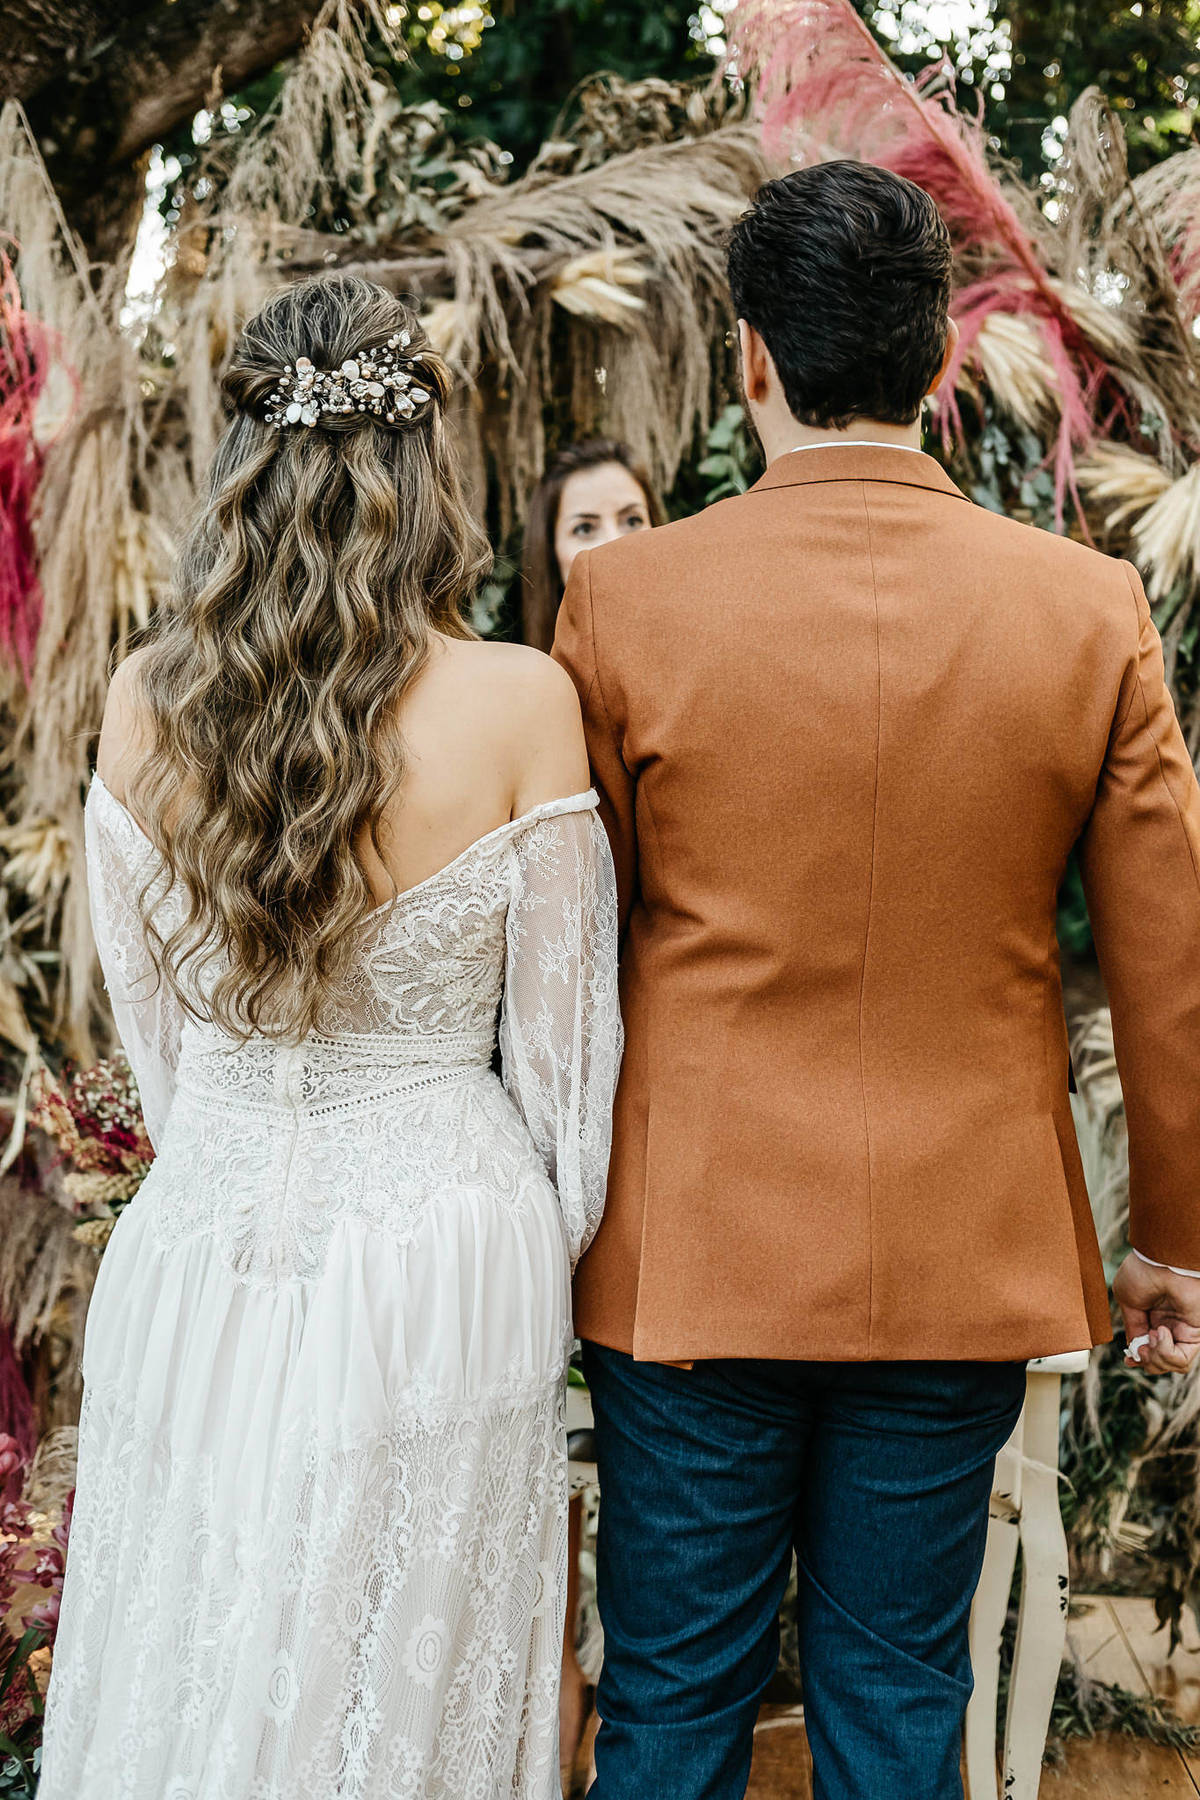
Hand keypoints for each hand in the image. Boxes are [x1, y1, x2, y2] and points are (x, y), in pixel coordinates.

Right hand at [1113, 1254, 1199, 1374]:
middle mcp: (1168, 1326)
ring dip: (1155, 1358)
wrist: (1161, 1262)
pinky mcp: (1195, 1334)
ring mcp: (1182, 1331)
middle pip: (1159, 1362)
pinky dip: (1167, 1353)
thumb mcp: (1128, 1303)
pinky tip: (1160, 1332)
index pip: (1148, 1349)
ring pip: (1171, 1365)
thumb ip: (1134, 1328)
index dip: (1138, 1359)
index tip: (1128, 1360)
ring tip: (1152, 1335)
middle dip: (1146, 1361)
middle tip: (1140, 1349)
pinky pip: (1182, 1359)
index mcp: (1152, 1318)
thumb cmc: (1142, 1274)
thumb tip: (1137, 1350)